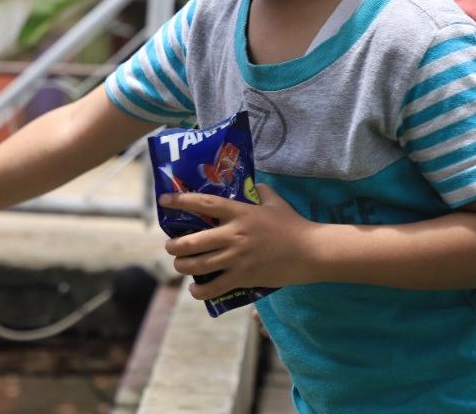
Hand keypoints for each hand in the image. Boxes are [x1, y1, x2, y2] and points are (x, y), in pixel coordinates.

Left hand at [160, 184, 317, 298]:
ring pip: (197, 265)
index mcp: (239, 213)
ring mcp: (237, 258)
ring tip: (180, 265)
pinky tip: (195, 289)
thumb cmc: (293, 225)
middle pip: (192, 241)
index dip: (180, 201)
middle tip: (171, 246)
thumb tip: (254, 185)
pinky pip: (214, 287)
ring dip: (182, 266)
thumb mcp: (275, 202)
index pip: (203, 203)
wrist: (311, 252)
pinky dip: (199, 290)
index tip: (164, 201)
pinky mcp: (243, 277)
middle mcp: (233, 235)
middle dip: (174, 246)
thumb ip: (261, 192)